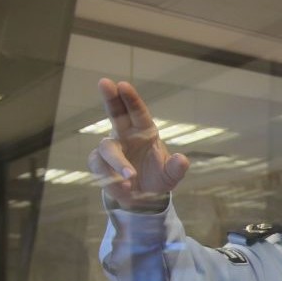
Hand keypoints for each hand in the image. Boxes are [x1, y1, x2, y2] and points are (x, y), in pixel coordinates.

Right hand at [87, 79, 189, 209]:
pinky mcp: (100, 164)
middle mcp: (126, 135)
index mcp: (145, 131)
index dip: (131, 99)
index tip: (123, 85)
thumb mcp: (171, 175)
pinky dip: (110, 177)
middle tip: (104, 82)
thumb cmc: (158, 178)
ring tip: (131, 178)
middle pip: (116, 113)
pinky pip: (99, 166)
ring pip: (107, 147)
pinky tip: (123, 187)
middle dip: (110, 98)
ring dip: (118, 162)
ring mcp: (112, 149)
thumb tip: (182, 159)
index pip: (138, 112)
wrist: (143, 198)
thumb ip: (176, 167)